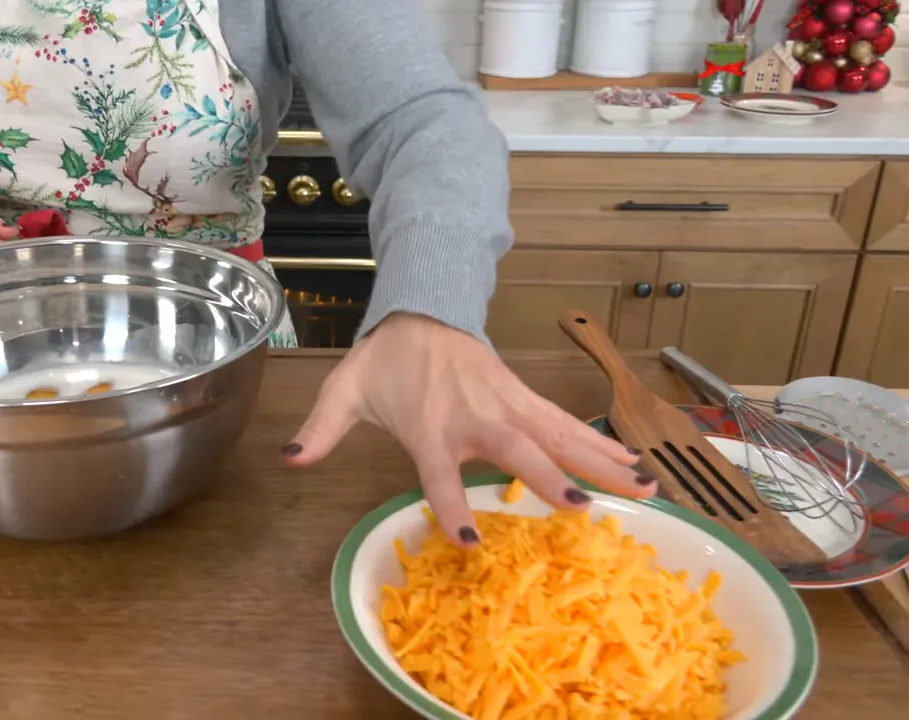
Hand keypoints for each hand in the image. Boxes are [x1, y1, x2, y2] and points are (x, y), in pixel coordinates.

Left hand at [283, 313, 653, 547]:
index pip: (439, 473)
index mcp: (430, 423)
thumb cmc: (385, 359)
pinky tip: (634, 467)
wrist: (421, 307)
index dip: (450, 507)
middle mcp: (475, 415)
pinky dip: (600, 444)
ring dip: (599, 460)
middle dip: (550, 476)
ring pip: (557, 433)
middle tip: (583, 509)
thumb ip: (320, 428)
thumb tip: (286, 459)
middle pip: (517, 448)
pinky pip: (564, 424)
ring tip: (643, 489)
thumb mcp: (344, 390)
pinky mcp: (523, 397)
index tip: (469, 542)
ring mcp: (506, 403)